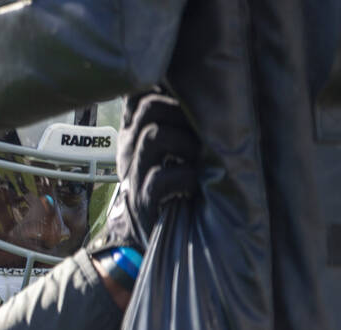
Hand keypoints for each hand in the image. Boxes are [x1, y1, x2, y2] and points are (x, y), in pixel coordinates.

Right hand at [96, 89, 199, 252]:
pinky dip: (186, 177)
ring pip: (154, 135)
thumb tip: (210, 86)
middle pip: (149, 107)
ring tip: (201, 157)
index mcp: (135, 130)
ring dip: (186, 143)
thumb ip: (178, 120)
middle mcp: (130, 147)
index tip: (189, 90)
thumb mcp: (171, 148)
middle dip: (183, 111)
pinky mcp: (144, 198)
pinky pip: (162, 177)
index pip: (137, 92)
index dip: (163, 84)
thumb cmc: (174, 184)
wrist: (153, 232)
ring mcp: (135, 172)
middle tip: (204, 128)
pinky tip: (197, 183)